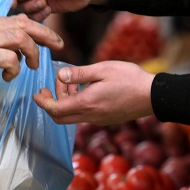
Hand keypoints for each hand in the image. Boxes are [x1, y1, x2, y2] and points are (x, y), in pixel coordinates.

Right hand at [0, 11, 62, 81]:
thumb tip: (10, 47)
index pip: (18, 18)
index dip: (36, 27)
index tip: (47, 37)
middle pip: (26, 24)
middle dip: (46, 34)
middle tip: (59, 45)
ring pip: (22, 39)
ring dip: (32, 54)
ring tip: (32, 66)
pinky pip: (11, 59)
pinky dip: (15, 69)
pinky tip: (8, 77)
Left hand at [33, 61, 154, 124]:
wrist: (153, 96)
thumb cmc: (130, 79)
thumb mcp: (102, 69)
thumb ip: (79, 74)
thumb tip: (60, 75)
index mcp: (87, 103)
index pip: (55, 109)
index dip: (43, 102)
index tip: (36, 93)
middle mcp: (90, 116)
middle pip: (60, 118)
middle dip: (51, 103)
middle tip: (50, 88)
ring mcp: (98, 120)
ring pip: (72, 116)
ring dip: (65, 102)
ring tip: (71, 83)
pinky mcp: (105, 119)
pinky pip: (84, 115)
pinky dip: (77, 104)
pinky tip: (84, 90)